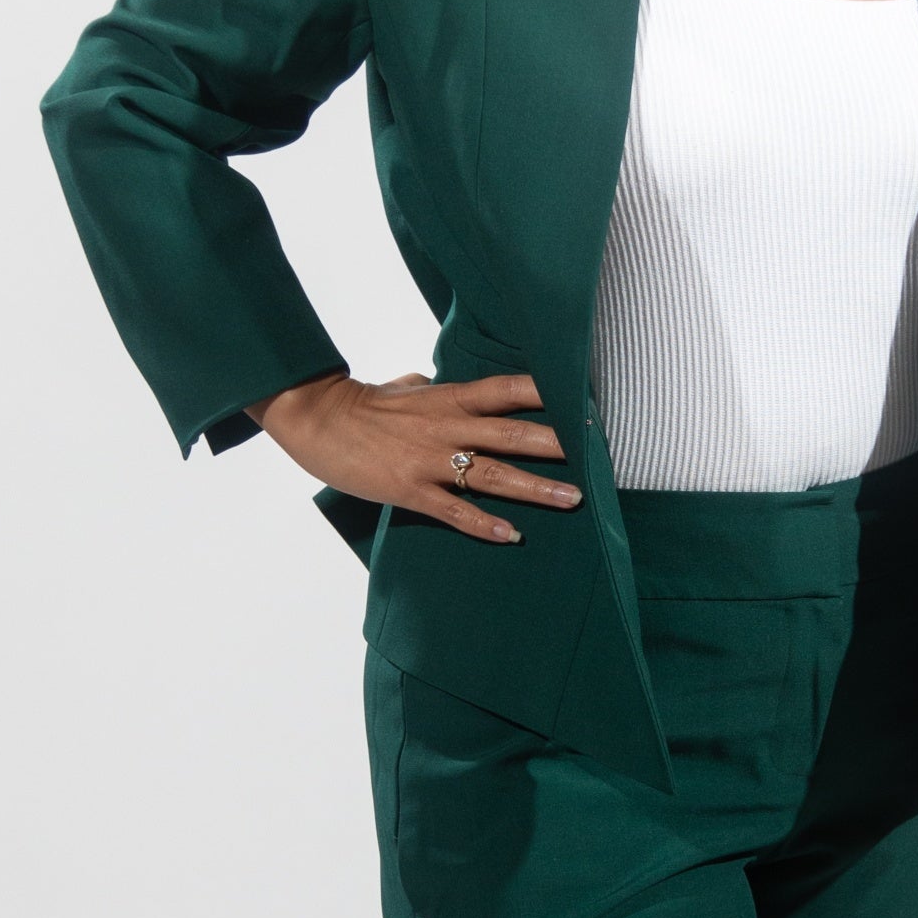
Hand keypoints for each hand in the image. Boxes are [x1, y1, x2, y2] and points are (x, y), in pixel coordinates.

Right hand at [246, 369, 582, 543]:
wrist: (318, 419)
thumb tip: (433, 381)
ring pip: (494, 475)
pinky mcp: (410, 490)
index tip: (586, 399)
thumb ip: (429, 387)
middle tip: (599, 455)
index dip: (550, 393)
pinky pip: (455, 511)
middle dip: (559, 444)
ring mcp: (431, 460)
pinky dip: (485, 524)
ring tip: (573, 499)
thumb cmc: (364, 403)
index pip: (510, 389)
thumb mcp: (405, 387)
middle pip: (514, 433)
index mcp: (451, 397)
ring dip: (536, 488)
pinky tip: (513, 536)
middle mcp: (448, 426)